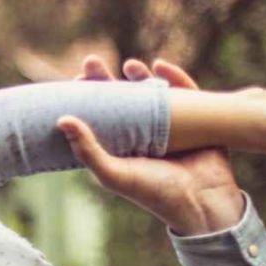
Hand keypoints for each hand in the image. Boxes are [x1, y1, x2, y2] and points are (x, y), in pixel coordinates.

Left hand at [59, 57, 245, 235]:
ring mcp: (169, 127)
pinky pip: (185, 94)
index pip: (99, 118)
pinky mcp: (196, 121)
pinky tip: (159, 65)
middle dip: (105, 80)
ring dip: (139, 76)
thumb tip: (62, 120)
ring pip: (151, 94)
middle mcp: (143, 135)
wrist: (203, 202)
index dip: (87, 99)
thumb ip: (88, 150)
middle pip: (120, 101)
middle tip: (91, 62)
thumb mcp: (115, 174)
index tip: (76, 80)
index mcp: (121, 148)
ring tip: (127, 64)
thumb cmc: (155, 192)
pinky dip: (173, 77)